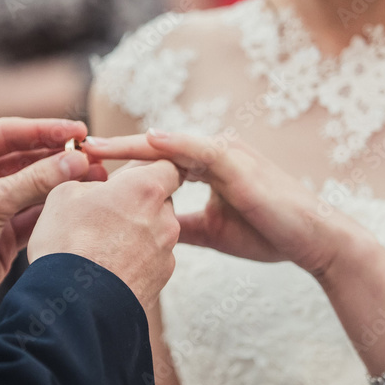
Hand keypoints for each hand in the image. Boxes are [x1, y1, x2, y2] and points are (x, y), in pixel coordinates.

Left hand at [0, 118, 105, 331]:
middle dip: (55, 157)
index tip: (77, 131)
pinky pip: (30, 214)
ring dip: (59, 182)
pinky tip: (77, 199)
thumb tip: (76, 161)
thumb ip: (33, 181)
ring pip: (29, 186)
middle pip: (19, 158)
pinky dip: (52, 208)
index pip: (3, 133)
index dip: (43, 130)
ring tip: (95, 175)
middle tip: (92, 154)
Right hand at [27, 161, 182, 311]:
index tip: (128, 176)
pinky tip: (107, 267)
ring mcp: (166, 252)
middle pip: (160, 199)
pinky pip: (151, 259)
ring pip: (155, 231)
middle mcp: (165, 218)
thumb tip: (96, 186)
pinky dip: (134, 258)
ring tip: (100, 245)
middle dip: (138, 202)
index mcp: (145, 189)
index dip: (147, 167)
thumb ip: (88, 180)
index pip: (166, 165)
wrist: (75, 306)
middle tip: (105, 212)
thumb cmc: (66, 245)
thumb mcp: (63, 195)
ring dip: (135, 232)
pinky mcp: (161, 279)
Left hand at [84, 131, 360, 277]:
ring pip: (168, 145)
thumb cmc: (264, 233)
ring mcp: (225, 152)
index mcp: (204, 165)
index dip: (118, 163)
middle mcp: (211, 152)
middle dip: (114, 150)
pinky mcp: (238, 162)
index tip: (83, 168)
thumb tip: (147, 231)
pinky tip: (148, 143)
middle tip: (74, 149)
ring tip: (95, 146)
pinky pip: (200, 150)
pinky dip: (174, 145)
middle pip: (153, 148)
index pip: (153, 161)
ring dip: (131, 145)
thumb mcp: (208, 230)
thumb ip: (178, 223)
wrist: (309, 241)